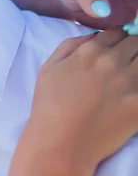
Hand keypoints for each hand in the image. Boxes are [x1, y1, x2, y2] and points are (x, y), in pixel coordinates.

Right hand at [24, 30, 137, 169]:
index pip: (116, 32)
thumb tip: (92, 36)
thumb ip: (68, 46)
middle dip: (132, 49)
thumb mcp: (47, 69)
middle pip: (136, 42)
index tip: (116, 48)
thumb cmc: (49, 107)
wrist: (61, 143)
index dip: (117, 39)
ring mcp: (130, 81)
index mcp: (89, 51)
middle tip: (126, 64)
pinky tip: (131, 95)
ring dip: (137, 66)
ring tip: (128, 79)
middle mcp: (112, 61)